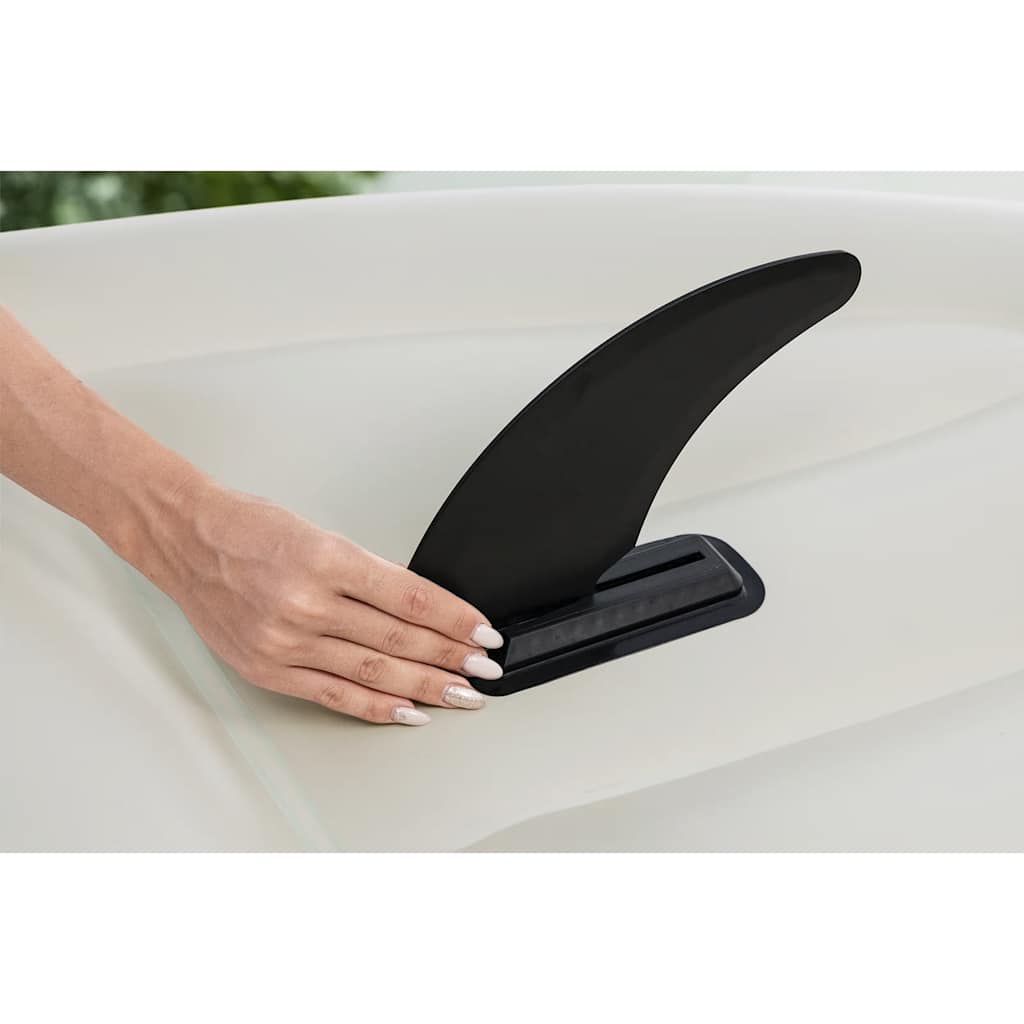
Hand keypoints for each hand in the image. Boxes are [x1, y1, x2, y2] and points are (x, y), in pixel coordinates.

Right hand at [144, 480, 503, 725]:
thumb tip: (423, 610)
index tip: (483, 632)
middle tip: (485, 668)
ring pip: (374, 671)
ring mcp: (286, 640)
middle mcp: (307, 602)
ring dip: (426, 686)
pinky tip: (408, 712)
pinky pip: (334, 695)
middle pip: (399, 638)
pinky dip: (376, 706)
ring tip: (461, 694)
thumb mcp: (322, 534)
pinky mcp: (269, 669)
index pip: (411, 597)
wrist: (187, 542)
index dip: (455, 619)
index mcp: (327, 559)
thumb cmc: (253, 530)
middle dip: (451, 656)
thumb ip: (370, 574)